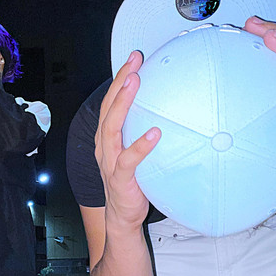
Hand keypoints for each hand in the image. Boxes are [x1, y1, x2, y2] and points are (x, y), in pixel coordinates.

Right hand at [95, 51, 161, 227]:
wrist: (122, 216)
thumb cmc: (132, 181)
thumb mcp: (136, 152)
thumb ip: (143, 132)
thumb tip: (171, 112)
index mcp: (107, 137)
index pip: (111, 101)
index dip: (120, 78)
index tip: (134, 59)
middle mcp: (104, 145)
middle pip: (108, 108)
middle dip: (120, 82)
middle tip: (133, 63)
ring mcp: (109, 160)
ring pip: (111, 127)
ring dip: (123, 103)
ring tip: (135, 83)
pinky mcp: (120, 178)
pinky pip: (128, 159)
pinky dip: (140, 145)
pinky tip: (154, 133)